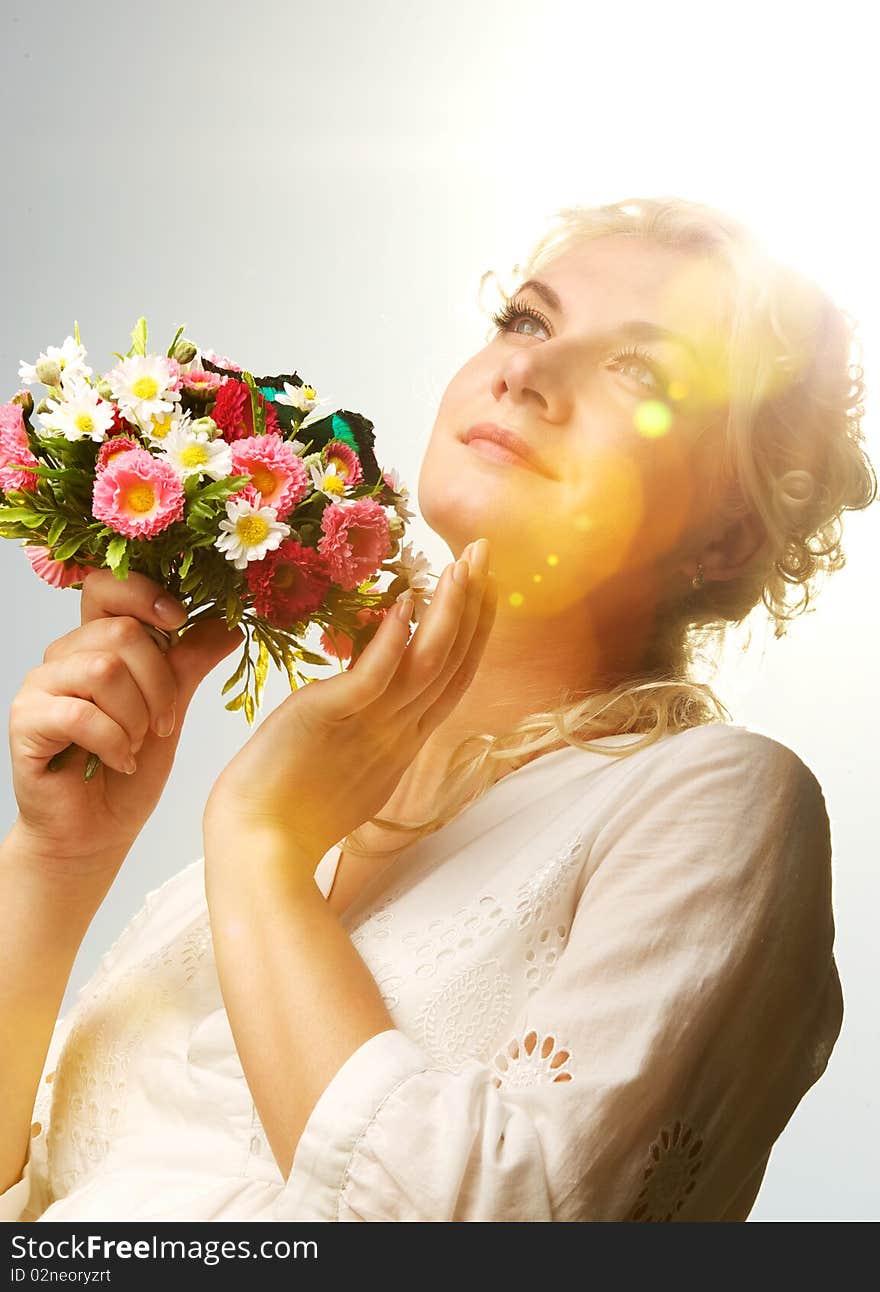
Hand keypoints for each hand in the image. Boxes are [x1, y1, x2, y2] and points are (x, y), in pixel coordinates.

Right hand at [9, 568, 243, 877]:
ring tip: (136, 744)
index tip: (178, 622)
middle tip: (162, 725)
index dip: (146, 595)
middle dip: (159, 684)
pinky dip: (113, 741)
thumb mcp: (172, 707)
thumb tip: (229, 622)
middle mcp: (64, 655)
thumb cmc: (130, 768)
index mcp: (97, 642)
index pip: (109, 585)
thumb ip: (190, 660)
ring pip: (104, 670)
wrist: (98, 829)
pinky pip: (80, 713)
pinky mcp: (26, 720)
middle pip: (121, 632)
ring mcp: (40, 685)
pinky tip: (118, 760)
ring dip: (136, 717)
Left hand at [202, 539, 496, 868]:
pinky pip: (372, 677)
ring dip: (447, 612)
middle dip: (474, 607)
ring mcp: (370, 728)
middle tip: (485, 553)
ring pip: (424, 664)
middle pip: (450, 664)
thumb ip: (368, 727)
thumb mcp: (345, 762)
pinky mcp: (329, 719)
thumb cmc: (290, 809)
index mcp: (403, 742)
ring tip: (461, 566)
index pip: (452, 678)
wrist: (256, 849)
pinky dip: (392, 641)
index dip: (474, 633)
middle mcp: (398, 733)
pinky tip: (406, 603)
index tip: (486, 588)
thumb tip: (370, 691)